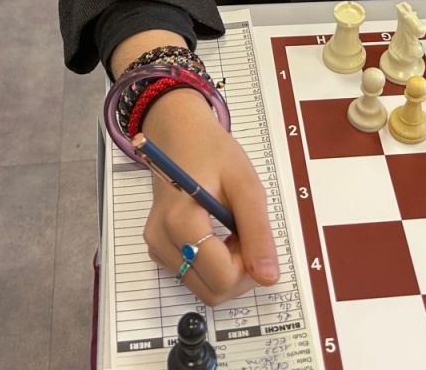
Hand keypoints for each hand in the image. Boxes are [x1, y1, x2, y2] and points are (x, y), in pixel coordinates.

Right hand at [140, 89, 279, 304]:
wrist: (179, 134)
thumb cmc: (213, 152)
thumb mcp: (245, 185)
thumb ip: (258, 232)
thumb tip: (269, 277)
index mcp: (179, 222)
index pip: (221, 277)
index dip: (248, 266)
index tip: (253, 235)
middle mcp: (161, 241)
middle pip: (211, 291)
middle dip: (240, 272)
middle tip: (247, 233)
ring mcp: (156, 247)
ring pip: (203, 288)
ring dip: (228, 270)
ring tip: (233, 230)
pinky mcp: (159, 249)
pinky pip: (193, 275)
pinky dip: (214, 266)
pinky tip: (219, 234)